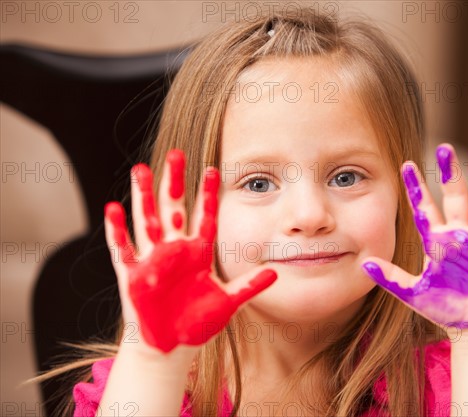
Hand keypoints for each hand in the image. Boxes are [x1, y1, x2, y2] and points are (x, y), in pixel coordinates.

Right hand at [104, 149, 276, 353]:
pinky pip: (124, 250)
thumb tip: (276, 272)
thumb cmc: (198, 324)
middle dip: (174, 183)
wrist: (171, 347)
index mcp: (198, 254)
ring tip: (141, 169)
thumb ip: (250, 286)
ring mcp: (153, 261)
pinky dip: (117, 231)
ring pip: (147, 221)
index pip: (205, 216)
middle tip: (176, 154)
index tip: (213, 169)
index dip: (207, 194)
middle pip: (174, 209)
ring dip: (144, 197)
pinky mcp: (133, 277)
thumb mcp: (228, 303)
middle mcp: (175, 251)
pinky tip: (112, 208)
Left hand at [361, 145, 467, 333]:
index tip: (406, 165)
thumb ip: (390, 278)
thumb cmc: (446, 309)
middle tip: (443, 148)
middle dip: (450, 174)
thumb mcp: (414, 293)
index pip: (425, 208)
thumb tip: (364, 264)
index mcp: (438, 242)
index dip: (417, 187)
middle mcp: (460, 236)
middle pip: (455, 197)